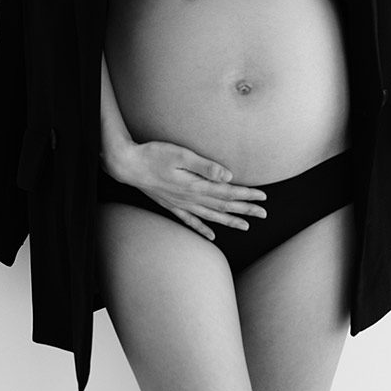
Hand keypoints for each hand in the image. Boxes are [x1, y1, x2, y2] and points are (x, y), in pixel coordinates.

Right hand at [112, 139, 267, 240]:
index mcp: (195, 185)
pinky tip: (213, 235)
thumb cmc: (153, 155)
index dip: (247, 194)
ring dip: (229, 220)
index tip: (263, 197)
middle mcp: (190, 198)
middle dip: (245, 209)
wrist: (126, 165)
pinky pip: (191, 221)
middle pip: (223, 206)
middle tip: (264, 213)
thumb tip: (228, 176)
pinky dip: (203, 229)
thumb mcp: (180, 154)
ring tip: (245, 225)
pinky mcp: (171, 205)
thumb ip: (205, 166)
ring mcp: (180, 204)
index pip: (228, 192)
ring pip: (211, 216)